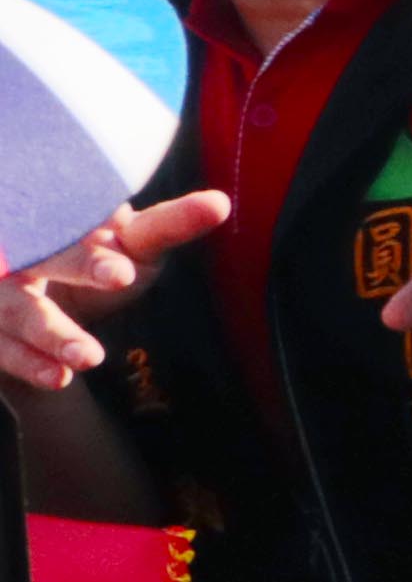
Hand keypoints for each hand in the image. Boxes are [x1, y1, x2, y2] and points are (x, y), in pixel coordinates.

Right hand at [0, 191, 219, 389]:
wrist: (41, 304)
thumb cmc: (95, 263)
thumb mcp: (132, 244)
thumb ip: (168, 226)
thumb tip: (219, 203)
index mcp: (59, 219)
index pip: (73, 215)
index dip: (96, 235)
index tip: (124, 264)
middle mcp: (22, 251)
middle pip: (45, 255)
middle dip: (80, 266)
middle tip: (120, 277)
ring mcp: (2, 292)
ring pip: (20, 309)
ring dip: (53, 333)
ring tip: (90, 356)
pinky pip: (2, 348)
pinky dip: (28, 364)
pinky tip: (59, 377)